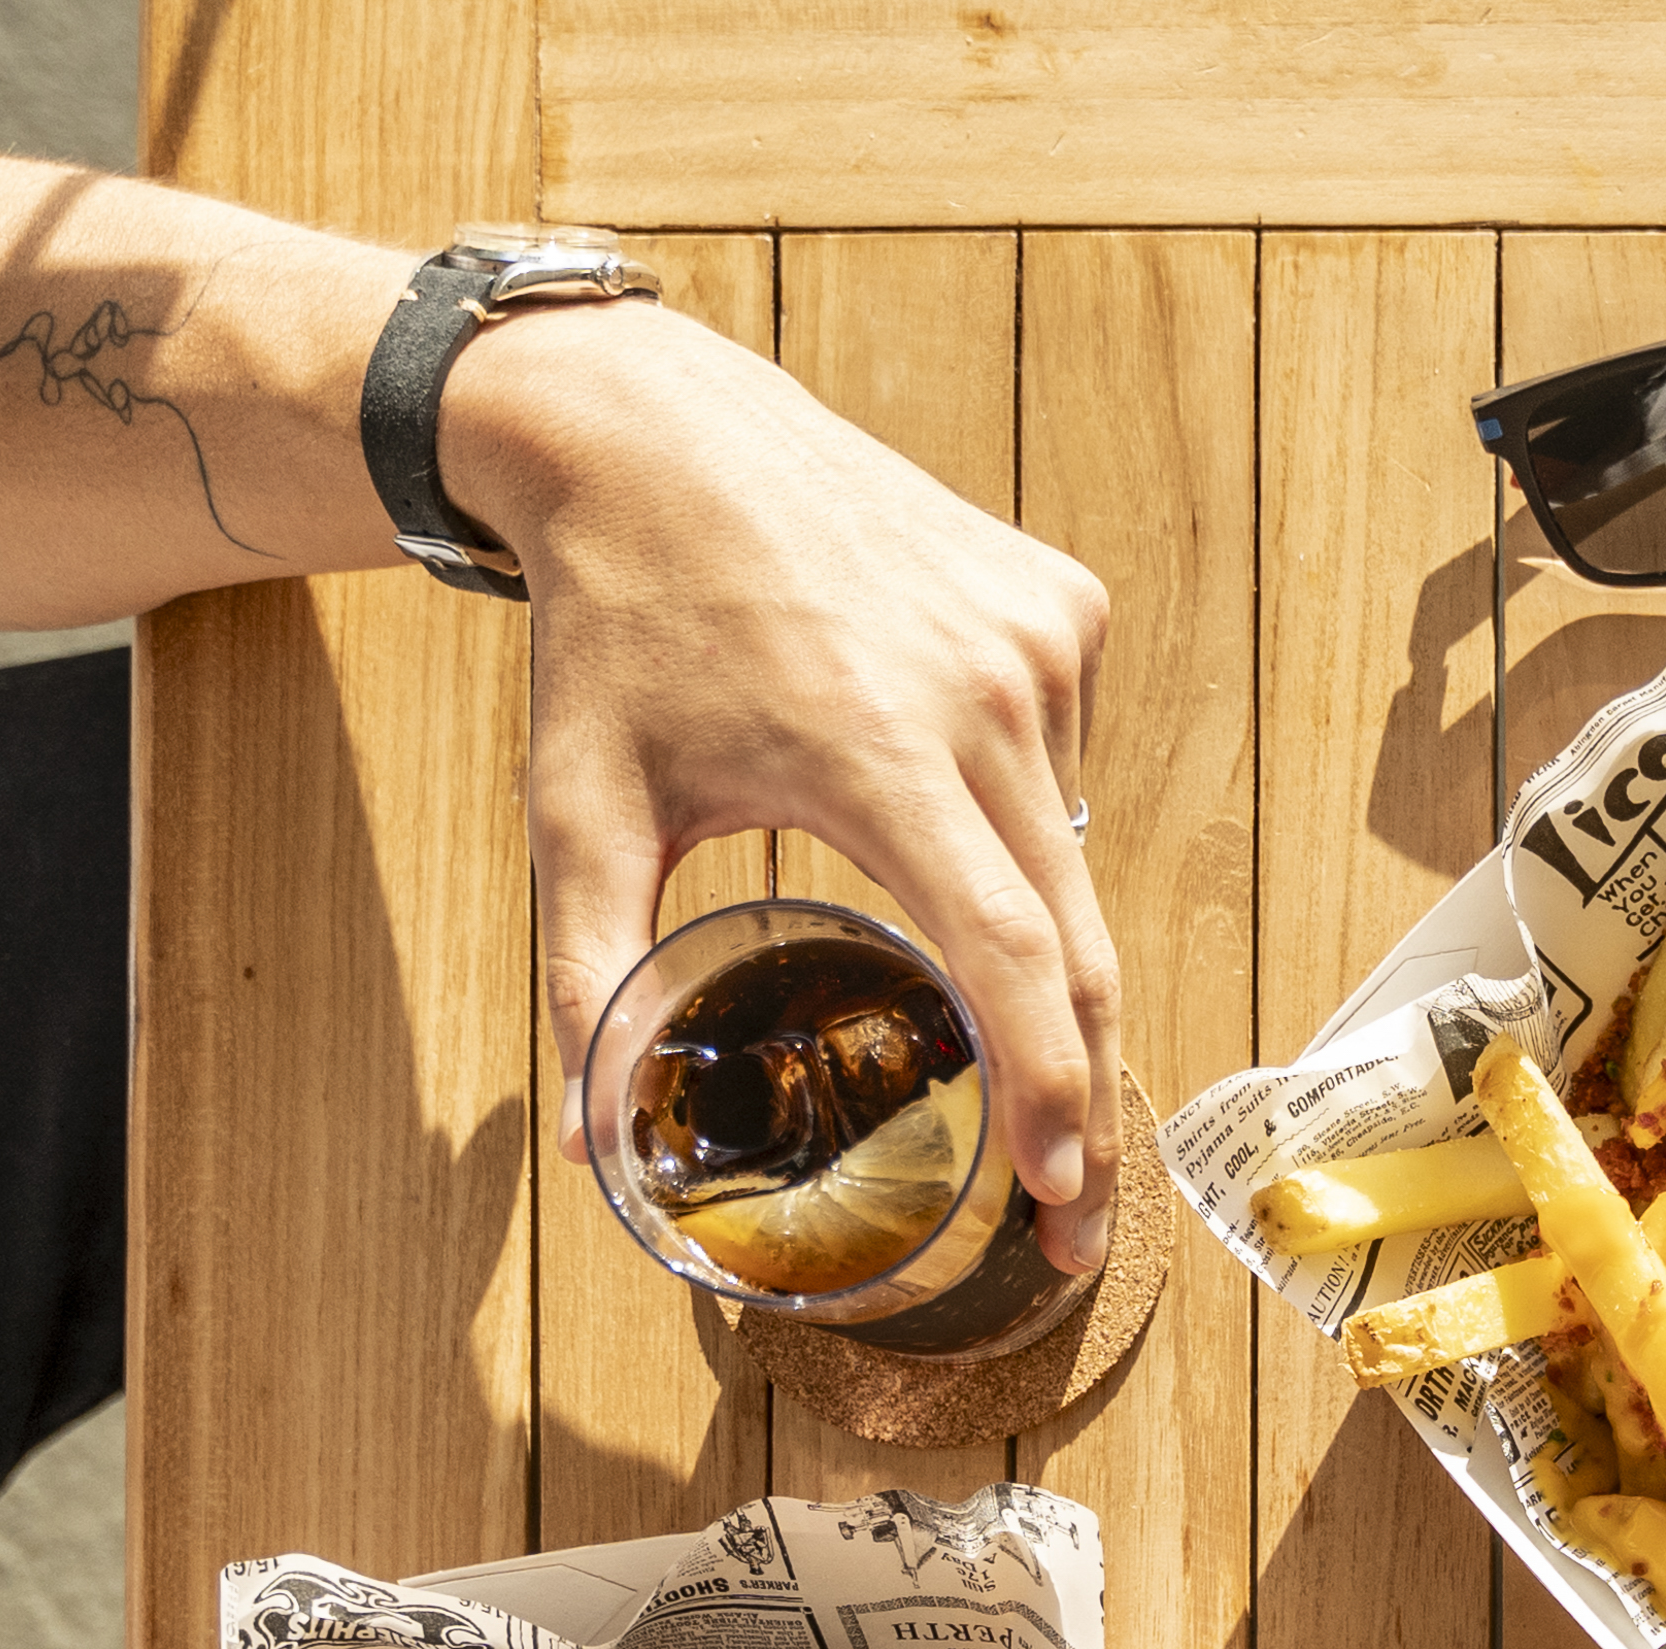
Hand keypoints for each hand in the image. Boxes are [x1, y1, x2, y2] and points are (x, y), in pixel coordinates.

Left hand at [453, 310, 1128, 1267]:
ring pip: (1075, 855)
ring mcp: (1041, 642)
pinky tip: (933, 762)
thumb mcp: (582, 805)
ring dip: (1028, 924)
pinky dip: (1022, 807)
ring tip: (928, 899)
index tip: (1063, 1196)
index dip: (1053, 1091)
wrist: (652, 428)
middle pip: (1075, 941)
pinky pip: (1072, 764)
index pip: (1008, 958)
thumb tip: (594, 1137)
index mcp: (875, 753)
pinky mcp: (1065, 605)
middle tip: (1070, 1202)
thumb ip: (591, 976)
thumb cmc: (615, 624)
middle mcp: (987, 695)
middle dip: (1083, 1087)